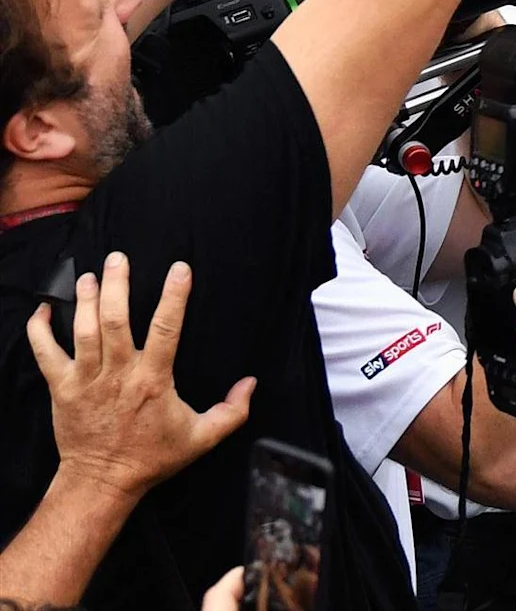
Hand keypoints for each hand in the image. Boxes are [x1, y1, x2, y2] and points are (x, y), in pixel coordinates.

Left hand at [25, 256, 251, 495]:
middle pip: (114, 321)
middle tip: (119, 258)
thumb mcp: (201, 438)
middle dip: (116, 285)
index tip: (179, 268)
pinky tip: (43, 310)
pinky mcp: (60, 389)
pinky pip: (45, 354)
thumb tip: (251, 382)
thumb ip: (232, 411)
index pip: (165, 329)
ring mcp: (85, 381)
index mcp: (152, 381)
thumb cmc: (152, 458)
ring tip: (90, 275)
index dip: (173, 296)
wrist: (101, 482)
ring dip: (85, 300)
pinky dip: (39, 330)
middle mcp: (117, 375)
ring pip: (82, 331)